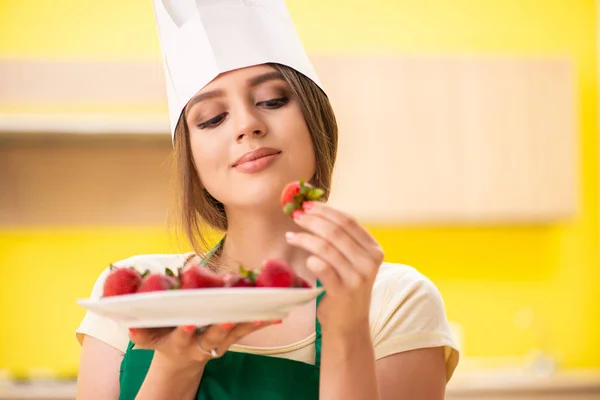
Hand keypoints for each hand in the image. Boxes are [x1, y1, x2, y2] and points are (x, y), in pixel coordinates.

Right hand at [129, 321, 277, 371]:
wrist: (180, 362)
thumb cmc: (163, 339)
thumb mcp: (147, 339)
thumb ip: (139, 332)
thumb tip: (128, 323)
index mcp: (179, 342)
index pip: (181, 336)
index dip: (185, 330)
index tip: (189, 322)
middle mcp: (200, 345)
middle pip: (213, 336)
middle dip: (221, 326)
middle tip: (229, 317)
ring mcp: (218, 343)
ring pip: (235, 332)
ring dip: (249, 321)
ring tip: (264, 311)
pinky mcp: (231, 339)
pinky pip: (247, 330)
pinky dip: (261, 321)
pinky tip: (277, 313)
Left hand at [285, 201, 383, 336]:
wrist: (349, 325)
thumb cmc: (345, 289)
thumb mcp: (352, 262)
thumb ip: (341, 241)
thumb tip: (314, 211)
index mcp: (374, 250)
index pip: (348, 221)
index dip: (326, 210)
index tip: (307, 205)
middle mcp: (369, 262)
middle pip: (336, 231)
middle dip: (312, 220)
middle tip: (295, 216)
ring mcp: (357, 277)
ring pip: (326, 247)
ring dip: (304, 238)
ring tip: (290, 236)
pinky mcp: (343, 291)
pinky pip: (321, 267)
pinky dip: (310, 259)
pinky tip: (304, 258)